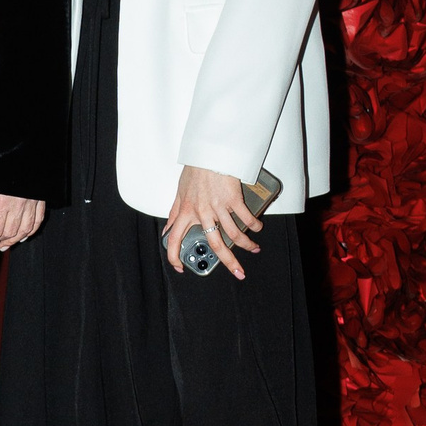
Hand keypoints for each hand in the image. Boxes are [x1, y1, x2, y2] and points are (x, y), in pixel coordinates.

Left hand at [0, 190, 44, 251]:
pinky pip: (38, 220)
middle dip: (0, 240)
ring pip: (25, 230)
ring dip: (15, 240)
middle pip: (10, 232)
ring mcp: (30, 203)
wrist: (16, 151)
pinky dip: (31, 231)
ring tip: (7, 244)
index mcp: (1, 202)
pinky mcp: (39, 199)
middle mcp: (17, 205)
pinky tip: (24, 235)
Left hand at [163, 165, 261, 280]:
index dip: (174, 256)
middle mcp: (201, 212)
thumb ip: (175, 213)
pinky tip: (257, 228)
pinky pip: (246, 217)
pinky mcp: (233, 198)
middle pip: (215, 244)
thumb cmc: (195, 171)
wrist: (209, 153)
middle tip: (238, 272)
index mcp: (185, 212)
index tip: (180, 268)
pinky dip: (254, 225)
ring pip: (234, 234)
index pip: (174, 239)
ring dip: (247, 244)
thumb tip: (168, 229)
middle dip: (229, 262)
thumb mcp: (179, 192)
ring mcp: (218, 206)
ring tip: (253, 248)